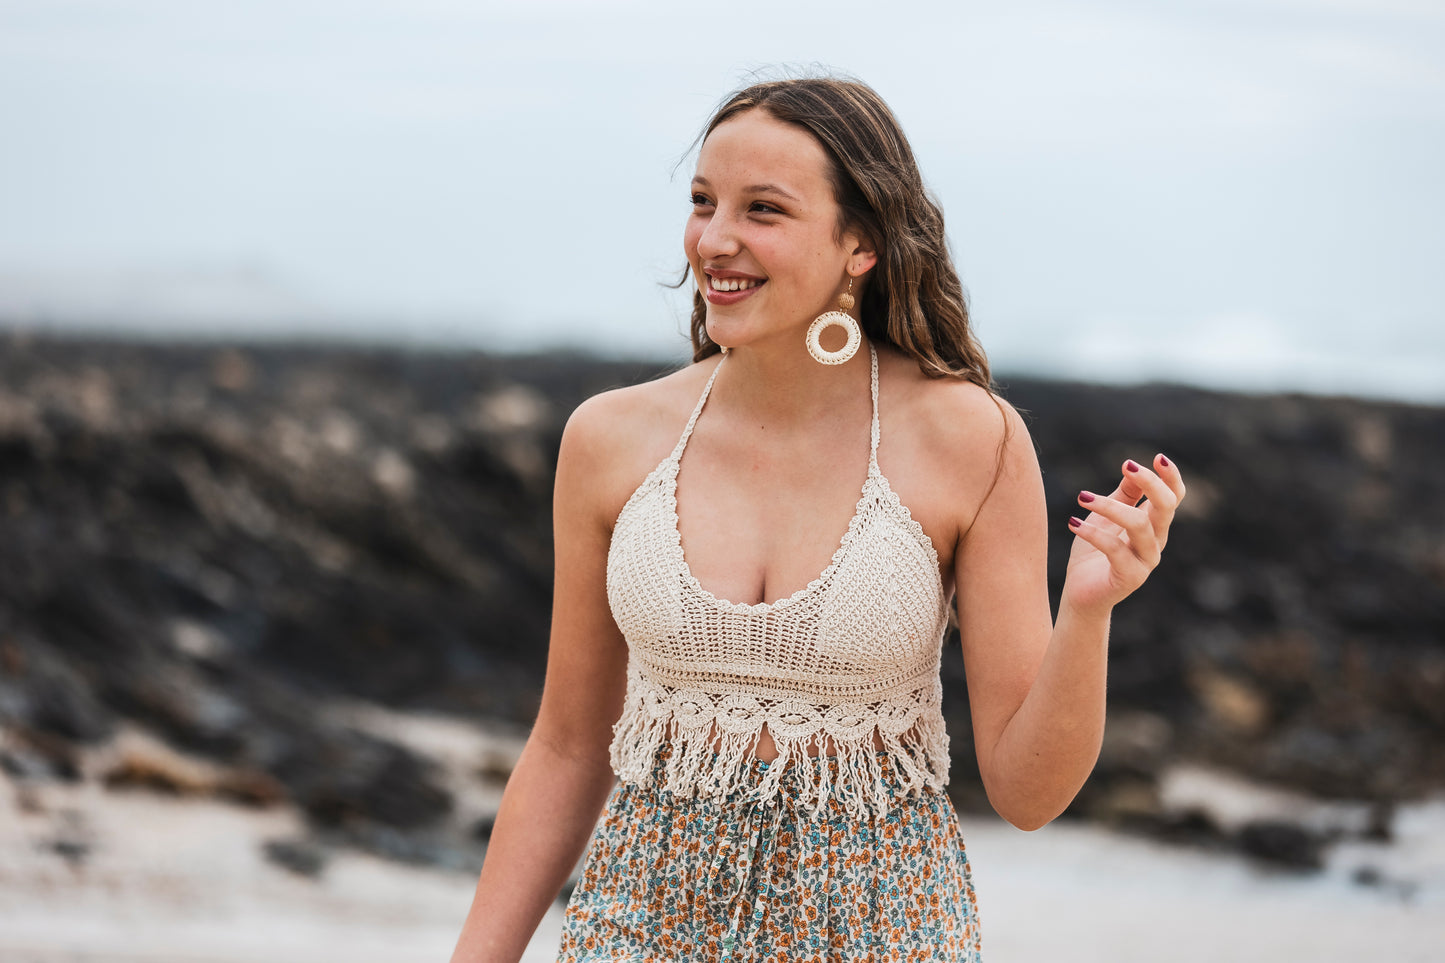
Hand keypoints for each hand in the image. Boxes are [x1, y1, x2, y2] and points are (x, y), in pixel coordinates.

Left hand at [1060, 453, 1185, 617]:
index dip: (1170, 478)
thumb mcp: (1106, 518)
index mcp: (1153, 526)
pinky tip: (1072, 523)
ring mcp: (1146, 561)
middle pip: (1166, 508)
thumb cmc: (1094, 553)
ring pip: (1140, 525)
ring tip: (1082, 497)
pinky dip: (1092, 533)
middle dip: (1151, 483)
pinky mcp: (1130, 577)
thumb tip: (1131, 468)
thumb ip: (1122, 496)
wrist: (1081, 595)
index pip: (1173, 498)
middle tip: (1127, 466)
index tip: (1157, 457)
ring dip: (1110, 506)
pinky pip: (1115, 549)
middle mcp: (1156, 542)